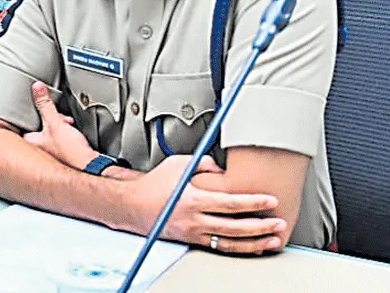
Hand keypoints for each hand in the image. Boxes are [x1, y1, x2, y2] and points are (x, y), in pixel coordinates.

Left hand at [24, 81, 95, 169]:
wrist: (91, 166)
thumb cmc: (71, 152)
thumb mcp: (56, 123)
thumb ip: (45, 105)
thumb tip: (37, 88)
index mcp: (32, 142)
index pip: (23, 124)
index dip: (32, 114)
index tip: (38, 108)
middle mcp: (38, 149)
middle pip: (40, 125)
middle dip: (51, 118)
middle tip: (59, 118)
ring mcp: (50, 152)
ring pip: (51, 131)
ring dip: (60, 125)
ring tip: (68, 124)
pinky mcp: (62, 154)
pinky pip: (60, 138)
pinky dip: (66, 133)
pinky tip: (73, 133)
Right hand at [128, 155, 287, 253]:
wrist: (132, 206)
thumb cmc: (153, 185)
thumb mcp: (177, 165)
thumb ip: (203, 164)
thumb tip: (221, 167)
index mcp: (193, 199)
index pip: (230, 203)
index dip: (253, 202)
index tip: (270, 201)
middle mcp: (194, 219)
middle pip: (235, 227)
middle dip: (260, 226)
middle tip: (279, 223)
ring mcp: (194, 232)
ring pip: (230, 242)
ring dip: (254, 242)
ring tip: (272, 239)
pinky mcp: (192, 239)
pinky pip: (220, 247)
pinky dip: (239, 248)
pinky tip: (252, 246)